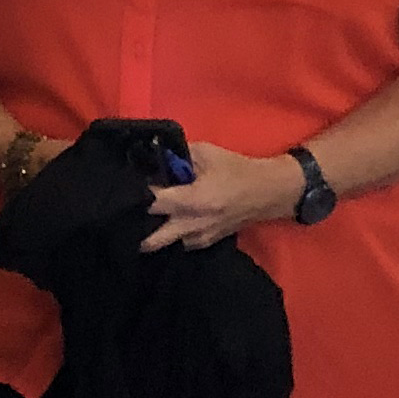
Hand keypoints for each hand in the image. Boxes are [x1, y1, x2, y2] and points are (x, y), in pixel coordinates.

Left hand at [141, 144, 311, 250]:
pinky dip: (172, 236)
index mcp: (193, 200)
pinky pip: (182, 244)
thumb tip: (152, 155)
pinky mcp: (208, 242)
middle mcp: (193, 224)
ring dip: (153, 234)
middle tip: (128, 214)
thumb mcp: (205, 153)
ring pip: (165, 244)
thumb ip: (177, 155)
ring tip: (143, 220)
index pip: (152, 204)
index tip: (128, 187)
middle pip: (152, 239)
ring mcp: (201, 237)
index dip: (136, 196)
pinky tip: (167, 224)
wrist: (270, 191)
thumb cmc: (237, 170)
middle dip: (137, 228)